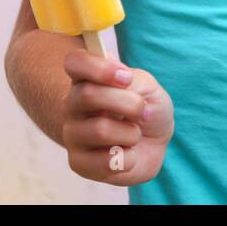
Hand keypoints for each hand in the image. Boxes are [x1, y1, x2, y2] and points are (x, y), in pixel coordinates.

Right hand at [61, 48, 172, 186]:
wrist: (154, 144)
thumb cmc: (146, 109)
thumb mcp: (148, 88)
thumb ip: (133, 81)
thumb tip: (116, 75)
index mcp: (86, 79)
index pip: (74, 62)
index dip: (99, 68)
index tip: (126, 78)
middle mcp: (72, 105)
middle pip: (88, 95)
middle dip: (128, 103)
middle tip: (142, 110)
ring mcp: (72, 134)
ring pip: (100, 129)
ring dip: (131, 133)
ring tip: (134, 134)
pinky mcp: (78, 163)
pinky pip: (105, 161)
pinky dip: (129, 158)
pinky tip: (126, 154)